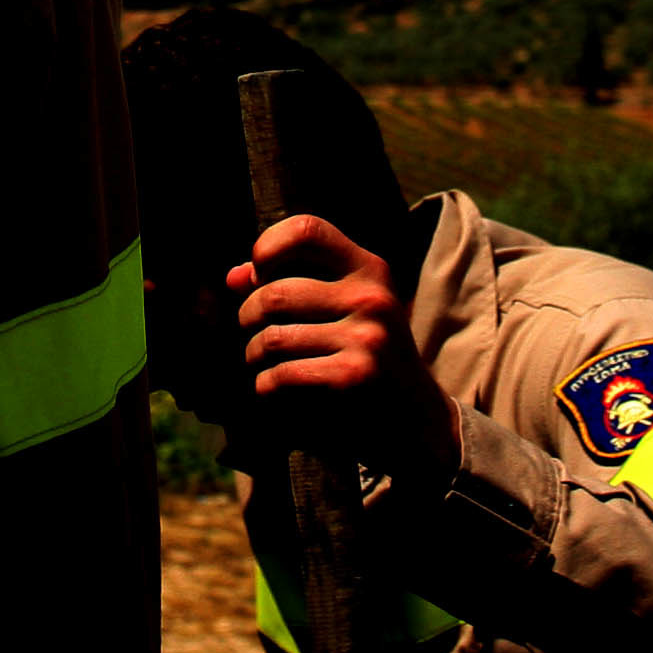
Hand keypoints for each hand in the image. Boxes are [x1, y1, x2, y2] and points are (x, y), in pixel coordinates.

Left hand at [229, 214, 455, 489]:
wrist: (418, 422)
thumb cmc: (368, 359)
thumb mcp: (346, 310)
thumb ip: (293, 285)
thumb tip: (234, 277)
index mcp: (369, 270)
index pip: (308, 230)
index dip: (269, 245)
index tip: (259, 272)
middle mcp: (371, 297)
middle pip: (273, 293)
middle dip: (247, 317)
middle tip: (253, 335)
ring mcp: (366, 337)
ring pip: (271, 338)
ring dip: (253, 356)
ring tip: (261, 365)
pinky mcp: (353, 377)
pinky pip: (281, 374)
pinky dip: (265, 386)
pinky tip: (273, 390)